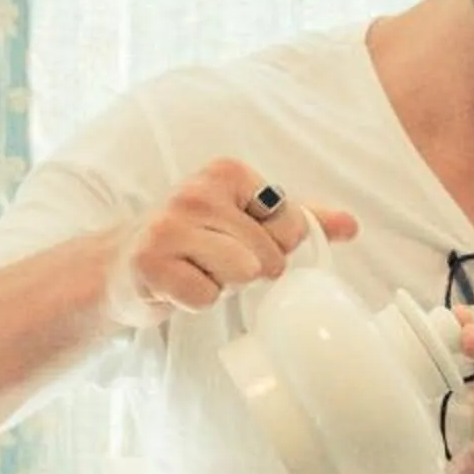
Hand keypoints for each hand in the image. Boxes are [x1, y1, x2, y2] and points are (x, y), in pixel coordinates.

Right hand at [100, 158, 357, 324]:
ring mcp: (169, 226)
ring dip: (222, 286)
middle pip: (268, 256)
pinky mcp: (151, 263)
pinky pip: (206, 297)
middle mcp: (197, 192)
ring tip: (197, 270)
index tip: (239, 240)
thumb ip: (298, 220)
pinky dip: (196, 301)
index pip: (291, 223)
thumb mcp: (247, 220)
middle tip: (212, 260)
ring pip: (241, 275)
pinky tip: (176, 285)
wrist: (123, 264)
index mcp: (227, 172)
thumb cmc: (193, 240)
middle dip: (247, 270)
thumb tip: (351, 226)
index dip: (273, 246)